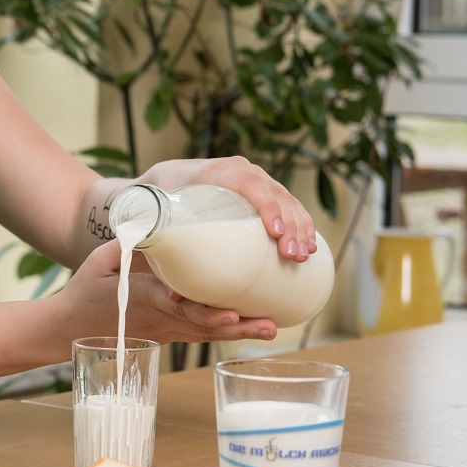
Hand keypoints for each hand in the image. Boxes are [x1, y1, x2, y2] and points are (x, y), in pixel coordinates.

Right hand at [63, 241, 279, 342]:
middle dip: (237, 328)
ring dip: (240, 334)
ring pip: (206, 335)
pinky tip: (253, 327)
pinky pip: (201, 335)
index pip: (178, 308)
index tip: (230, 313)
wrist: (70, 329)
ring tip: (271, 329)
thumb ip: (127, 244)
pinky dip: (227, 332)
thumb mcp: (99, 262)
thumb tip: (152, 219)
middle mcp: (160, 321)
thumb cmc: (84, 292)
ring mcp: (166, 332)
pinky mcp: (169, 334)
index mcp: (144, 301)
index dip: (205, 312)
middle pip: (203, 327)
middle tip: (269, 326)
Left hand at [143, 156, 315, 261]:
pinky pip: (287, 203)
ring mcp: (252, 177)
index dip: (266, 205)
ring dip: (300, 227)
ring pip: (285, 198)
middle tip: (292, 257)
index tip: (275, 232)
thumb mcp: (157, 216)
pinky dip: (301, 223)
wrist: (164, 180)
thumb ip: (164, 249)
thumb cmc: (158, 201)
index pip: (247, 182)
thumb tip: (173, 296)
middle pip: (273, 192)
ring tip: (302, 257)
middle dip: (289, 224)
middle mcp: (238, 169)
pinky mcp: (261, 189)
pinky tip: (309, 246)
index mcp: (214, 171)